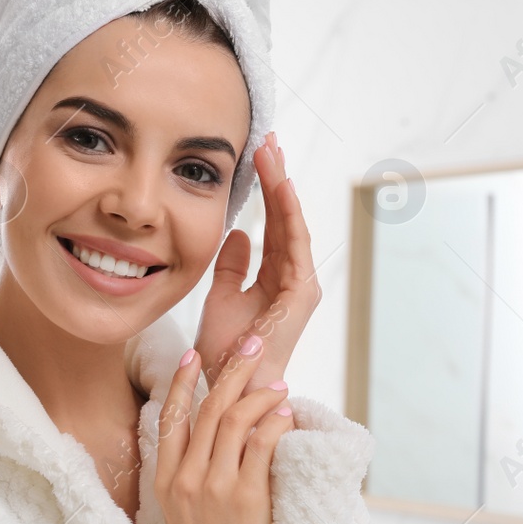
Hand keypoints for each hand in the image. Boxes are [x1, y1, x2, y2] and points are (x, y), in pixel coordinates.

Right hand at [155, 334, 294, 523]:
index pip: (172, 416)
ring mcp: (215, 487)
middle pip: (210, 408)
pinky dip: (276, 422)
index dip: (186, 381)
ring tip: (280, 384)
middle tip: (254, 344)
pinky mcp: (246, 498)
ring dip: (261, 393)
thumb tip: (224, 434)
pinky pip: (262, 443)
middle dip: (233, 370)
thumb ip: (194, 475)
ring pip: (236, 419)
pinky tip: (287, 413)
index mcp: (167, 480)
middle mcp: (187, 478)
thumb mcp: (186, 514)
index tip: (198, 353)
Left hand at [194, 131, 321, 396]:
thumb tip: (236, 234)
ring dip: (281, 185)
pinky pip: (294, 244)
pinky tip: (281, 185)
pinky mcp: (300, 293)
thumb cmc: (226, 351)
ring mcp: (300, 284)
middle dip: (276, 176)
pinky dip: (289, 213)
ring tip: (271, 150)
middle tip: (267, 138)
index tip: (255, 154)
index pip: (272, 224)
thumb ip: (232, 266)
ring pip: (291, 223)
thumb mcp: (222, 297)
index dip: (265, 189)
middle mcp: (292, 278)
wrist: (231, 385)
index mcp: (274, 278)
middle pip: (285, 217)